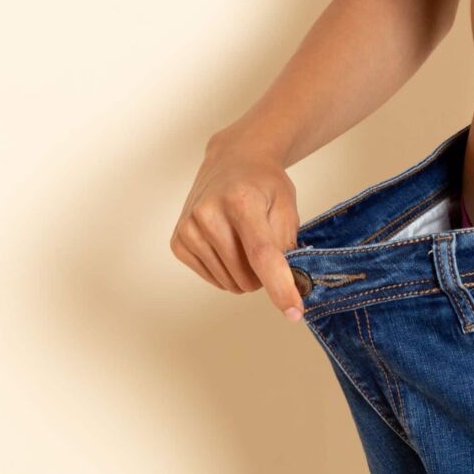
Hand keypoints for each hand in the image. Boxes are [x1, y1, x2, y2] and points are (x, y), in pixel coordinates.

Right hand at [170, 134, 304, 320]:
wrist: (231, 161)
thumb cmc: (263, 183)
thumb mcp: (286, 205)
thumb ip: (288, 245)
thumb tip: (291, 286)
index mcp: (241, 201)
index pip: (262, 255)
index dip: (280, 287)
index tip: (294, 313)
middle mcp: (208, 214)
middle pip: (247, 275)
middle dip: (264, 274)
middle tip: (266, 245)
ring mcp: (189, 228)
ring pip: (230, 283)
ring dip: (245, 273)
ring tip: (245, 240)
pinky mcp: (179, 241)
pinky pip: (213, 279)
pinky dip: (227, 271)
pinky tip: (227, 244)